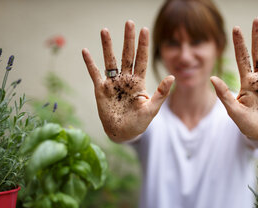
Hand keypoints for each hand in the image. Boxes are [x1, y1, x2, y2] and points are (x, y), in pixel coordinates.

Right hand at [82, 21, 173, 141]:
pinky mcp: (101, 89)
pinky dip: (90, 63)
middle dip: (128, 40)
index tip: (144, 30)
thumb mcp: (152, 109)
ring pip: (110, 61)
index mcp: (139, 82)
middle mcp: (126, 79)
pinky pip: (95, 73)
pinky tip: (85, 51)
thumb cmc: (139, 123)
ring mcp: (113, 83)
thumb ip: (161, 93)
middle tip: (129, 23)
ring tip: (105, 30)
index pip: (141, 60)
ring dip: (108, 46)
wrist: (123, 133)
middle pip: (127, 55)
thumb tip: (172, 76)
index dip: (143, 45)